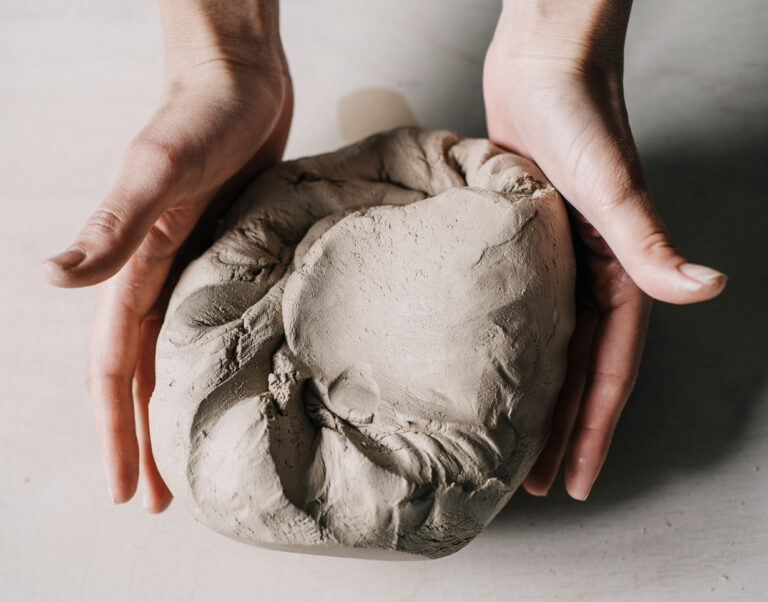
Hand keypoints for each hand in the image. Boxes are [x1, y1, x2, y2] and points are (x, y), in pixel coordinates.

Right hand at [40, 0, 291, 510]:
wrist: (240, 78)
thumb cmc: (201, 114)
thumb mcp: (158, 170)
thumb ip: (112, 226)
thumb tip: (47, 280)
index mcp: (138, 271)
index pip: (116, 372)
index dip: (120, 433)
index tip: (129, 491)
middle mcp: (162, 278)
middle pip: (143, 376)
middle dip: (146, 439)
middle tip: (160, 500)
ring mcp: (197, 267)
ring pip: (177, 355)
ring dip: (178, 408)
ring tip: (195, 457)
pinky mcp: (231, 253)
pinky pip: (215, 322)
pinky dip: (215, 362)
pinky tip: (237, 382)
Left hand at [483, 0, 725, 499]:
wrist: (543, 60)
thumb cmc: (578, 113)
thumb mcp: (611, 187)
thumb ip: (650, 243)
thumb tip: (706, 288)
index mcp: (618, 273)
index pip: (608, 371)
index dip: (593, 430)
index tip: (573, 479)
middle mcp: (593, 273)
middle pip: (579, 371)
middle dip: (562, 430)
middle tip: (537, 483)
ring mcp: (558, 259)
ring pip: (550, 346)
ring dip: (537, 394)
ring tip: (510, 439)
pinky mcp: (525, 239)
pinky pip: (523, 306)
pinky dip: (513, 342)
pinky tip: (488, 361)